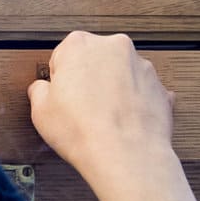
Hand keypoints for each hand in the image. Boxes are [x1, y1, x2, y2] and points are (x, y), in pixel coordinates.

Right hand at [28, 31, 173, 185]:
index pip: (63, 55)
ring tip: (101, 118)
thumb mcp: (40, 110)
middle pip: (94, 60)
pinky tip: (120, 122)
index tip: (60, 96)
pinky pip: (140, 91)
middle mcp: (113, 47)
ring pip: (120, 74)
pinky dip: (132, 103)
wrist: (125, 155)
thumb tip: (43, 90)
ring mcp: (141, 66)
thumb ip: (39, 91)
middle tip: (79, 108)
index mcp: (79, 45)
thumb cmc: (82, 130)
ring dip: (111, 89)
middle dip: (88, 79)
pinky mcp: (160, 87)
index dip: (59, 79)